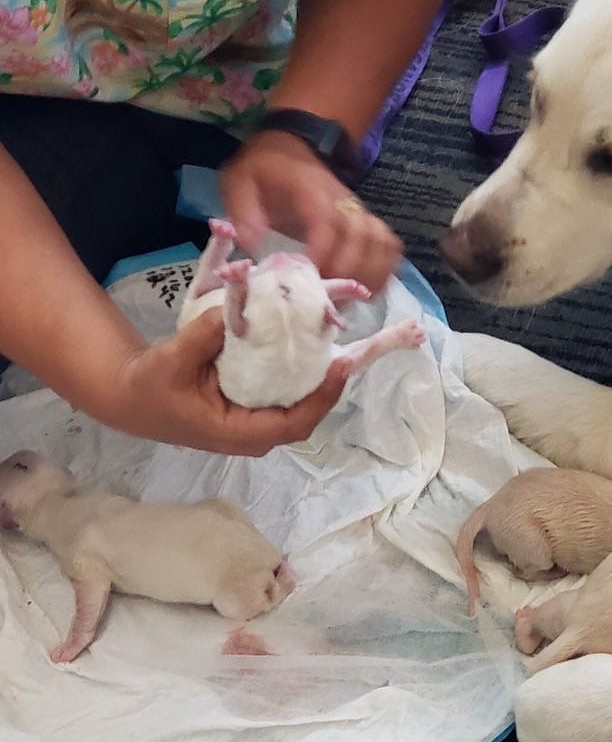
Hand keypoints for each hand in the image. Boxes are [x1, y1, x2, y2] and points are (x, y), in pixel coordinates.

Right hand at [101, 308, 350, 455]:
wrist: (132, 396)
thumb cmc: (150, 386)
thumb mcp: (172, 360)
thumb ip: (204, 336)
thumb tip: (236, 308)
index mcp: (238, 433)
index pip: (295, 422)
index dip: (322, 396)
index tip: (340, 364)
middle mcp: (253, 433)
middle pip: (306, 413)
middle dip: (329, 383)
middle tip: (349, 347)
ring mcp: (255, 423)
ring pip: (299, 403)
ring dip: (319, 376)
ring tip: (337, 342)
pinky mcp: (253, 407)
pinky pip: (285, 393)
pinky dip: (300, 371)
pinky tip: (311, 344)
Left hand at [220, 131, 402, 292]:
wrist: (291, 145)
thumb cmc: (264, 169)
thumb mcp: (239, 181)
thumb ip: (243, 212)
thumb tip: (252, 244)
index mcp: (311, 190)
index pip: (328, 221)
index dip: (325, 251)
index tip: (312, 277)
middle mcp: (343, 200)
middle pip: (361, 237)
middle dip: (348, 271)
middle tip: (329, 297)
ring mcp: (358, 211)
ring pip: (380, 242)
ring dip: (371, 274)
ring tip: (353, 299)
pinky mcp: (367, 222)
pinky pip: (389, 245)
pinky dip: (386, 268)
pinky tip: (372, 290)